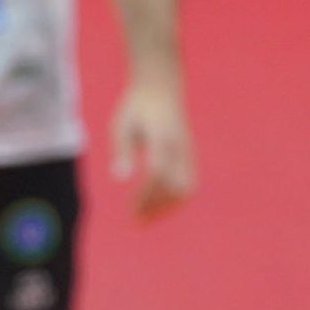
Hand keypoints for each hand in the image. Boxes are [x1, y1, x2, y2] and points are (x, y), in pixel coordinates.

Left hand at [111, 75, 194, 220]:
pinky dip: (175, 199)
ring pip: (185, 188)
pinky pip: (189, 183)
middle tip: (136, 221)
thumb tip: (119, 179)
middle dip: (156, 207)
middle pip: (175, 187)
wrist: (160, 89)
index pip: (157, 174)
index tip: (131, 210)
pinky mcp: (190, 155)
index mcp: (162, 139)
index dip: (146, 195)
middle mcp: (179, 148)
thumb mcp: (122, 125)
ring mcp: (188, 152)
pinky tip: (157, 206)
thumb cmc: (136, 107)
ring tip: (145, 217)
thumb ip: (122, 151)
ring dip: (167, 207)